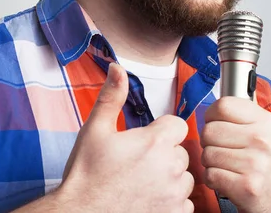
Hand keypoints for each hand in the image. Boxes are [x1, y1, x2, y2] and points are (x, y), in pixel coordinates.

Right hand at [55, 63, 193, 212]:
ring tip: (141, 181)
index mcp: (154, 143)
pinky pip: (184, 203)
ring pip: (184, 177)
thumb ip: (112, 97)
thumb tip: (118, 70)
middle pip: (180, 151)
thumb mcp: (95, 130)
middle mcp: (170, 168)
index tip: (147, 138)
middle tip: (137, 161)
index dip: (162, 130)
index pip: (178, 125)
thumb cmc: (86, 176)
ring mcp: (174, 195)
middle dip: (164, 154)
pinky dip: (171, 200)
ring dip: (170, 177)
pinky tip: (147, 198)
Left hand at [201, 97, 270, 212]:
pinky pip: (210, 174)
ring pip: (207, 154)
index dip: (212, 115)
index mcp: (265, 122)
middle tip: (224, 150)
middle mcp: (262, 140)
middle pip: (209, 130)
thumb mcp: (263, 131)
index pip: (223, 105)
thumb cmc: (268, 164)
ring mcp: (255, 164)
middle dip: (209, 142)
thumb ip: (239, 115)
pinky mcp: (247, 186)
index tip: (216, 123)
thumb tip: (212, 107)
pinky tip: (227, 179)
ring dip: (211, 163)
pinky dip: (212, 179)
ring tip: (228, 166)